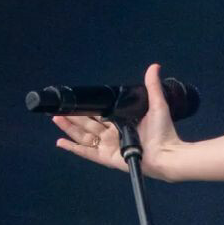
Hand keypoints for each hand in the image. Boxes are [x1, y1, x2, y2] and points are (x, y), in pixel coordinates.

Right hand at [52, 63, 183, 179]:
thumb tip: (154, 67)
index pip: (101, 115)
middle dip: (73, 116)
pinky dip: (73, 148)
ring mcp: (109, 147)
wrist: (166, 153)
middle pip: (88, 125)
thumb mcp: (157, 105)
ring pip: (84, 136)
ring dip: (69, 128)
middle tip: (60, 108)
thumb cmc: (164, 132)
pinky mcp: (106, 158)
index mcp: (123, 123)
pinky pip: (86, 152)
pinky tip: (61, 141)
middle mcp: (114, 135)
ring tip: (56, 118)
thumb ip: (152, 86)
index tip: (76, 101)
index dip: (88, 108)